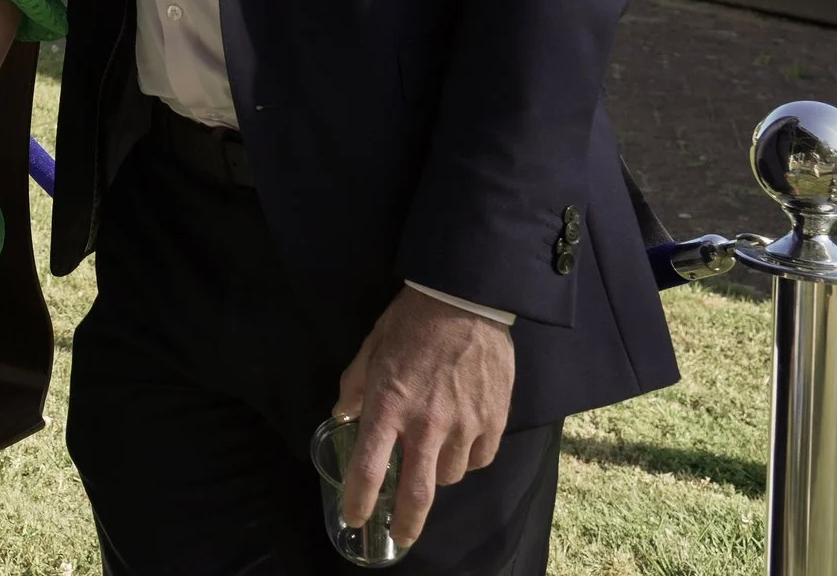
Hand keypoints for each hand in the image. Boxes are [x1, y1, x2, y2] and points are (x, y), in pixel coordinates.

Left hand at [334, 286, 515, 545]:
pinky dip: (468, 459)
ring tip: (431, 457)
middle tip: (400, 536)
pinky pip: (480, 459)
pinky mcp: (494, 420)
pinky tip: (460, 444)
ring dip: (437, 475)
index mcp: (389, 406)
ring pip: (450, 475)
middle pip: (418, 493)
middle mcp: (427, 424)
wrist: (466, 299)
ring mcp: (465, 425)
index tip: (354, 518)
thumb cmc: (412, 322)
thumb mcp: (372, 348)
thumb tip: (341, 414)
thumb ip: (355, 386)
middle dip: (407, 523)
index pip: (369, 468)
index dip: (359, 500)